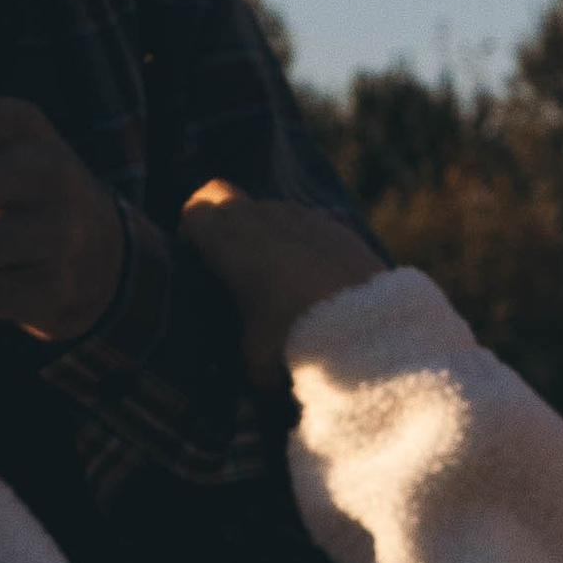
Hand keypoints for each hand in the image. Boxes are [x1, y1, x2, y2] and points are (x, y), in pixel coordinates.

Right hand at [180, 180, 383, 393]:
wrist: (369, 328)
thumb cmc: (299, 340)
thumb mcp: (254, 360)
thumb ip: (241, 341)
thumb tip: (247, 356)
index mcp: (232, 243)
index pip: (196, 208)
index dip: (193, 230)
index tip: (201, 259)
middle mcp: (265, 218)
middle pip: (230, 202)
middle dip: (226, 228)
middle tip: (235, 267)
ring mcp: (304, 216)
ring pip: (270, 211)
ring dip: (266, 234)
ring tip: (280, 279)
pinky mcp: (337, 226)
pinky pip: (308, 224)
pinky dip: (302, 242)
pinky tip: (316, 279)